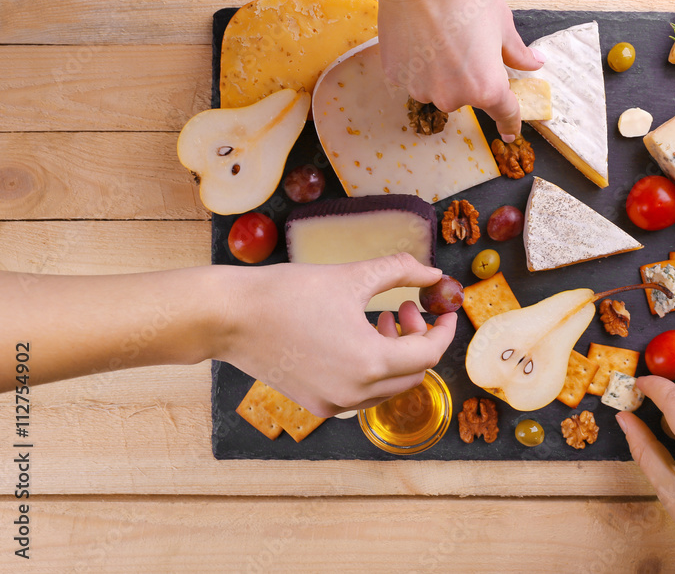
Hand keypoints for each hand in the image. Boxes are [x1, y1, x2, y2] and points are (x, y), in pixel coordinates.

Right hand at [214, 253, 456, 416]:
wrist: (229, 318)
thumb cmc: (287, 293)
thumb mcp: (353, 276)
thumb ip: (401, 272)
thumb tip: (434, 275)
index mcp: (369, 363)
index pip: (429, 354)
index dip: (443, 330)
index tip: (444, 311)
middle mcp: (355, 393)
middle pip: (413, 374)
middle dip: (418, 340)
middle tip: (406, 308)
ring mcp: (334, 403)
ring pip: (389, 387)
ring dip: (396, 354)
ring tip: (382, 318)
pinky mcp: (317, 404)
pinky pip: (362, 392)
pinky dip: (371, 368)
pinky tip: (357, 336)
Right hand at [375, 0, 543, 140]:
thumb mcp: (502, 24)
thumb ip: (516, 53)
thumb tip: (534, 64)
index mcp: (487, 87)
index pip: (504, 113)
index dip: (510, 123)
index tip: (510, 132)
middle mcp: (453, 97)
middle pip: (467, 96)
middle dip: (469, 76)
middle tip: (464, 42)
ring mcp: (421, 89)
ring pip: (438, 87)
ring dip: (441, 71)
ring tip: (438, 35)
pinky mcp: (396, 76)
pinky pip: (413, 76)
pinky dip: (417, 62)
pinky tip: (418, 34)